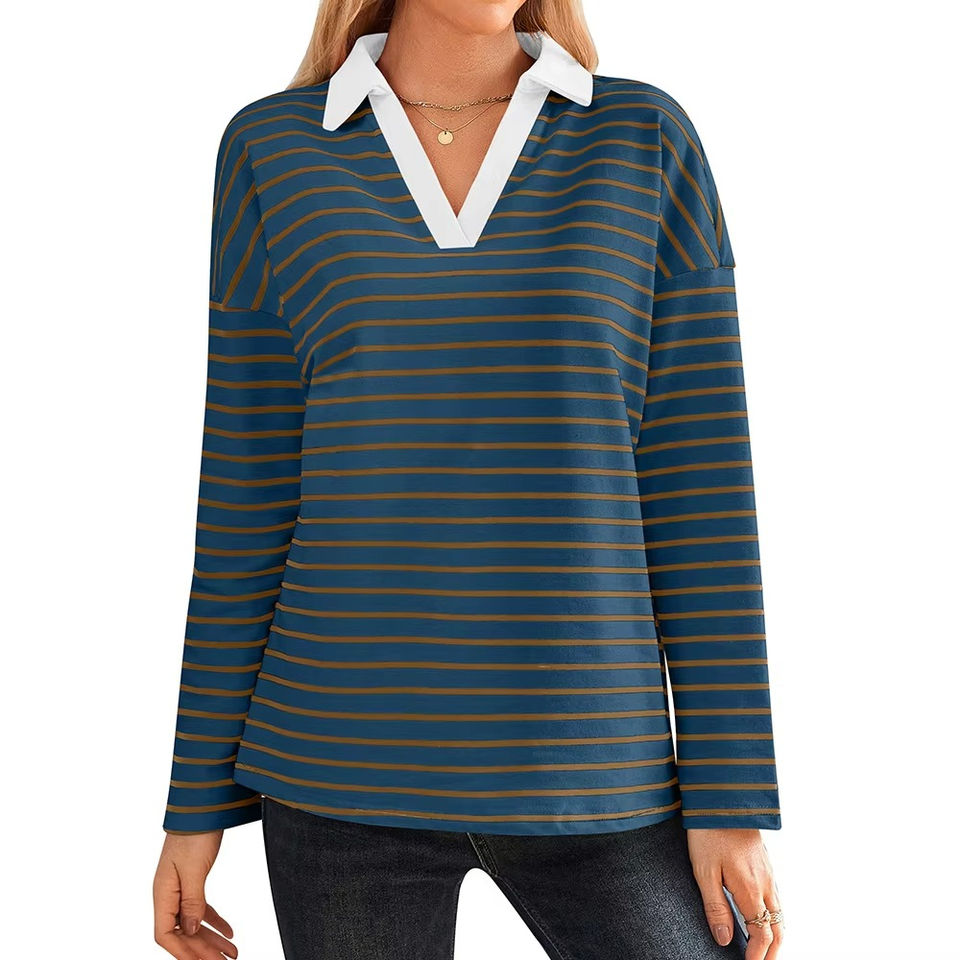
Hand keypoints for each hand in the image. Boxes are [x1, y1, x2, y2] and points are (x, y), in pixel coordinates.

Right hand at [153, 829, 238, 959]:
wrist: (203, 808)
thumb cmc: (194, 834)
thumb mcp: (194, 869)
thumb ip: (191, 901)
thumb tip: (189, 930)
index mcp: (163, 893)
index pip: (165, 934)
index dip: (183, 952)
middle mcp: (169, 894)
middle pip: (183, 932)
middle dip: (202, 951)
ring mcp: (181, 887)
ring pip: (194, 923)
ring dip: (212, 939)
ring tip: (232, 953)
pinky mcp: (193, 880)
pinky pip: (202, 908)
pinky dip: (214, 921)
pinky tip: (229, 931)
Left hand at [686, 827, 783, 959]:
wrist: (723, 799)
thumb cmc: (709, 833)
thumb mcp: (704, 871)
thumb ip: (715, 907)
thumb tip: (724, 939)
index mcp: (750, 889)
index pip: (763, 934)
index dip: (758, 955)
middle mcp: (765, 883)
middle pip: (778, 927)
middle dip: (773, 951)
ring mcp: (768, 872)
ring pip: (780, 912)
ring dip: (776, 934)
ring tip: (765, 948)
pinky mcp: (765, 862)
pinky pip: (776, 896)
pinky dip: (774, 915)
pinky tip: (763, 914)